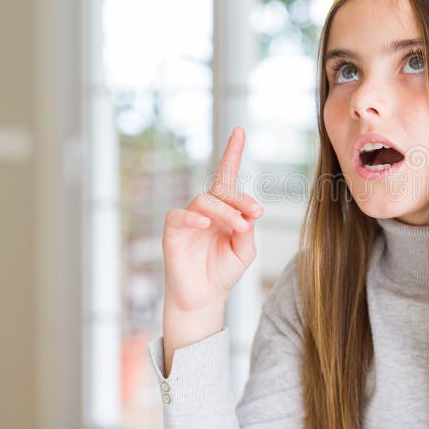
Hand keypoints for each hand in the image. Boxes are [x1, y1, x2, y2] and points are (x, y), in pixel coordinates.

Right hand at [162, 126, 263, 314]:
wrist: (204, 298)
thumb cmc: (224, 271)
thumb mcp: (245, 251)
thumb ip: (248, 231)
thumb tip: (249, 214)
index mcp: (225, 209)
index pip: (227, 176)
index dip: (232, 153)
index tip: (240, 131)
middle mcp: (206, 209)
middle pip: (222, 190)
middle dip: (241, 199)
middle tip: (256, 213)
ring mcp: (188, 219)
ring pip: (205, 201)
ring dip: (225, 211)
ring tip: (238, 226)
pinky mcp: (173, 232)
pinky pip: (179, 216)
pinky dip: (194, 218)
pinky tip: (206, 224)